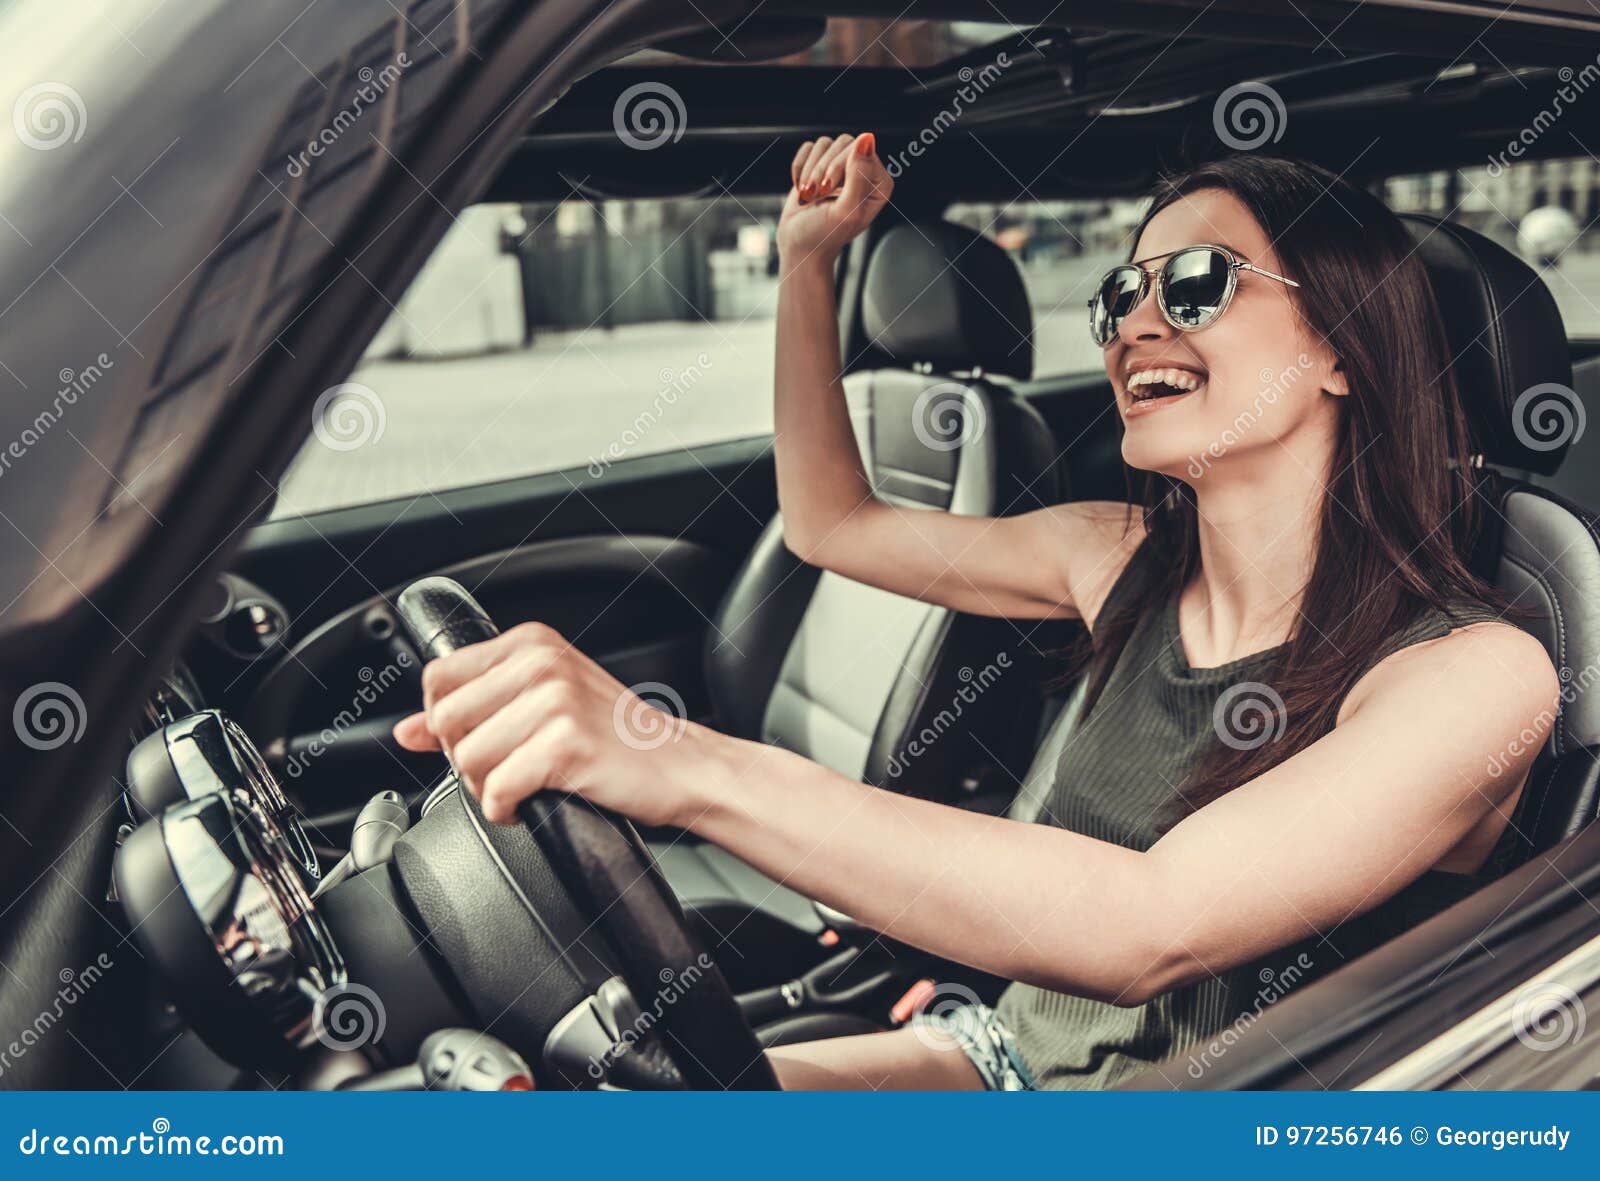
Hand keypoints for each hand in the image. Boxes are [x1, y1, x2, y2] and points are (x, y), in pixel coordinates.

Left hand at [391, 622, 717, 827]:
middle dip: (466, 759)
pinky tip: (529, 803)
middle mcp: (542, 663)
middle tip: (504, 769)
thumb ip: (475, 709)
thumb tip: (407, 730)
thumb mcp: (543, 706)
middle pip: (447, 721)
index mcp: (532, 643)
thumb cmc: (616, 738)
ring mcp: (555, 701)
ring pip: (469, 759)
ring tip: (522, 786)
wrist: (680, 766)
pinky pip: (497, 789)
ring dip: (487, 788)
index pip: (439, 678)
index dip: (446, 722)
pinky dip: (505, 810)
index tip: (479, 740)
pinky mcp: (565, 745)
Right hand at [776, 131, 892, 270]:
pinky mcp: (820, 165)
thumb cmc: (824, 235)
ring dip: (810, 170)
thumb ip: (858, 176)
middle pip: (843, 142)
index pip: (862, 149)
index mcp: (879, 184)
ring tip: (810, 195)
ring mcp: (841, 167)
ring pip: (825, 143)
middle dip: (823, 169)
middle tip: (817, 194)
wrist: (800, 246)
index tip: (828, 190)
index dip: (839, 166)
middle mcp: (864, 171)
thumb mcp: (846, 211)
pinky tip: (802, 188)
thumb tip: (866, 139)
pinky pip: (808, 147)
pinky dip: (800, 167)